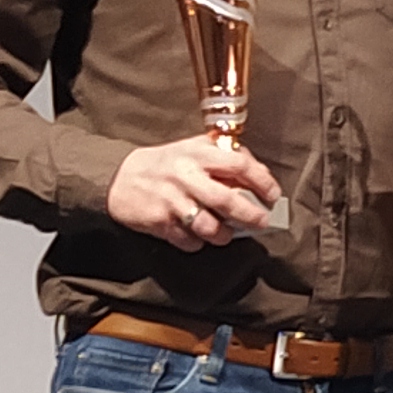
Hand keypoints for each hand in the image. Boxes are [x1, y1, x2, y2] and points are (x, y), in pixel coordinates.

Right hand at [106, 136, 281, 247]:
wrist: (119, 178)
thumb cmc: (165, 164)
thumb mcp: (193, 149)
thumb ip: (223, 157)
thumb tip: (259, 174)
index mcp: (198, 153)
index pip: (239, 164)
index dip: (262, 180)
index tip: (272, 194)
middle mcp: (186, 176)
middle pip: (227, 200)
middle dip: (251, 215)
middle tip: (262, 222)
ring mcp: (172, 200)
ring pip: (209, 227)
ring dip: (224, 235)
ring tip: (227, 233)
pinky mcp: (159, 222)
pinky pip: (189, 241)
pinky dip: (198, 243)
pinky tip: (198, 235)